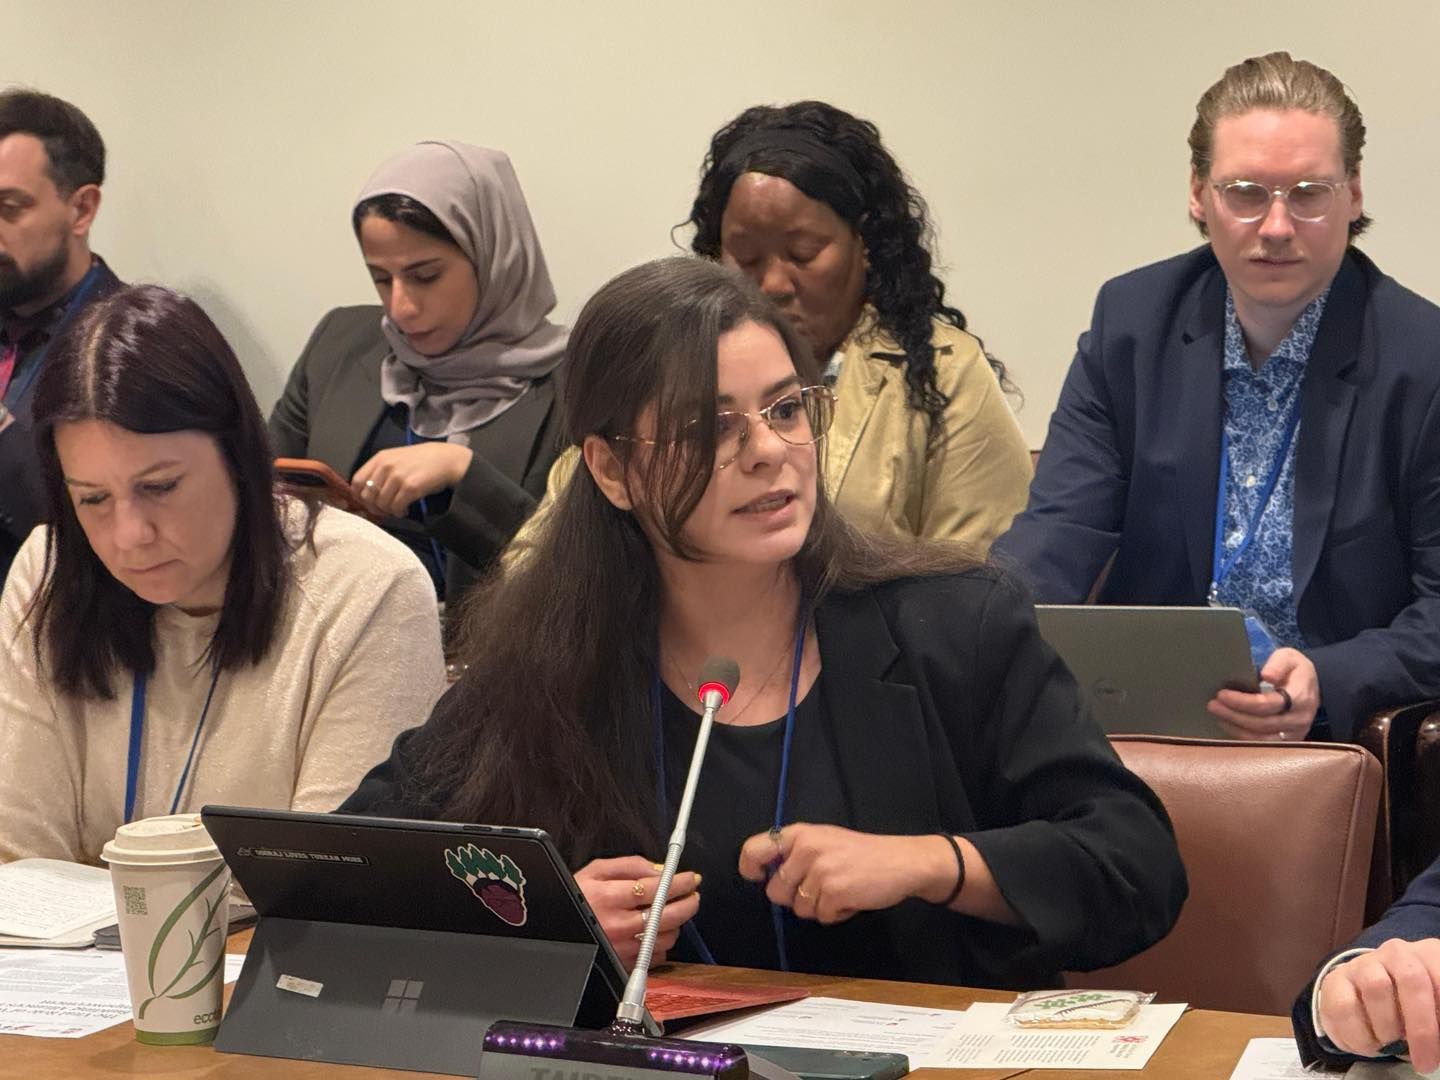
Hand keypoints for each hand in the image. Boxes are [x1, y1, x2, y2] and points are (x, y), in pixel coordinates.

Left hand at [351, 443, 472, 516]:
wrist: (446, 459)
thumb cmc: (422, 461)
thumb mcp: (396, 459)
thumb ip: (380, 472)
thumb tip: (367, 493)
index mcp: (380, 458)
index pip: (356, 481)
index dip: (360, 496)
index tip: (369, 503)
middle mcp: (386, 466)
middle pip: (367, 495)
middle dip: (375, 507)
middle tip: (385, 509)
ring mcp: (398, 476)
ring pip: (381, 504)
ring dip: (389, 511)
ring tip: (398, 509)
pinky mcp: (410, 487)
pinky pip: (396, 507)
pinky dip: (399, 512)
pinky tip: (406, 510)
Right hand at [573, 855, 700, 970]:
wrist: (557, 928)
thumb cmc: (577, 897)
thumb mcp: (596, 870)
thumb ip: (630, 865)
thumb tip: (660, 870)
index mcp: (610, 897)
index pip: (656, 888)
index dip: (679, 882)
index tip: (691, 878)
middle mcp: (617, 924)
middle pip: (667, 915)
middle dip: (688, 903)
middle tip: (692, 895)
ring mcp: (622, 947)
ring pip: (666, 937)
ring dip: (676, 923)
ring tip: (672, 911)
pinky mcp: (624, 963)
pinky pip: (656, 955)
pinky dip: (662, 942)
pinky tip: (656, 931)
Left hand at [738, 824, 955, 925]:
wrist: (903, 861)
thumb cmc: (861, 853)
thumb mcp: (823, 840)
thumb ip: (795, 853)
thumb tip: (767, 877)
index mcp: (799, 833)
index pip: (753, 850)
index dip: (751, 869)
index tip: (759, 878)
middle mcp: (805, 849)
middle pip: (775, 892)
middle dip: (796, 898)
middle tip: (821, 888)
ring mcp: (819, 871)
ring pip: (799, 909)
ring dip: (819, 907)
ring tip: (841, 890)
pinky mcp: (834, 892)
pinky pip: (821, 917)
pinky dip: (836, 915)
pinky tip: (852, 898)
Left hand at [1208, 647, 1317, 739]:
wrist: (1310, 687)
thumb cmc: (1295, 671)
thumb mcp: (1289, 658)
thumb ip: (1278, 664)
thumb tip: (1267, 676)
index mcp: (1301, 697)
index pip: (1268, 704)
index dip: (1242, 702)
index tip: (1222, 694)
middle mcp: (1299, 719)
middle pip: (1262, 723)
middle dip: (1234, 715)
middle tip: (1213, 705)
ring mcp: (1295, 734)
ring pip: (1261, 739)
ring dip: (1235, 728)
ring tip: (1217, 715)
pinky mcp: (1288, 742)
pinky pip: (1263, 745)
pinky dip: (1242, 737)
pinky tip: (1228, 725)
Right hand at [1318, 939, 1439, 1071]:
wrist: (1367, 998)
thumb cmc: (1412, 1008)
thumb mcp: (1434, 1011)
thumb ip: (1438, 1021)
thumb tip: (1436, 1045)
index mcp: (1428, 956)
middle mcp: (1396, 953)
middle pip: (1411, 978)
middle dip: (1421, 1027)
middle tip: (1425, 1063)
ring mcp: (1362, 963)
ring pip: (1375, 988)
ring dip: (1386, 1029)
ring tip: (1389, 1044)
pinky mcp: (1334, 980)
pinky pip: (1343, 1007)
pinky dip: (1358, 1036)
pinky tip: (1368, 1045)